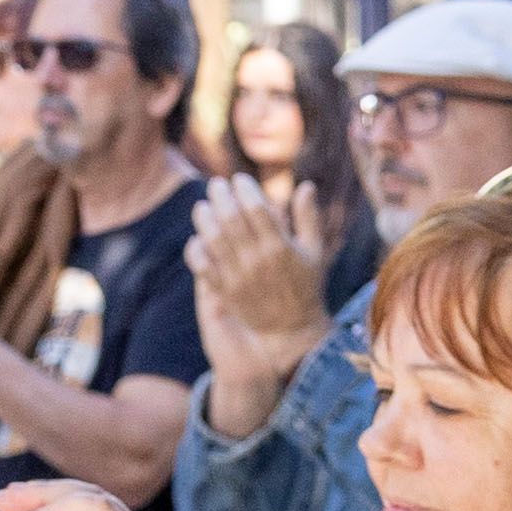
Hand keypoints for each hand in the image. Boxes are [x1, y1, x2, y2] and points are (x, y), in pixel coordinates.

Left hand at [195, 182, 331, 362]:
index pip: (256, 207)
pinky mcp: (225, 292)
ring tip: (202, 206)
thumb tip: (305, 185)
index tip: (239, 180)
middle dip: (220, 196)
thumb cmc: (305, 286)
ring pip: (213, 239)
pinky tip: (198, 238)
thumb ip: (308, 217)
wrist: (290, 330)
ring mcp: (238, 277)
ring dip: (204, 218)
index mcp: (280, 248)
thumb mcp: (315, 252)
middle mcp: (257, 261)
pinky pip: (203, 265)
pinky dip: (196, 248)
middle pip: (231, 218)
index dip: (244, 188)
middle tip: (216, 185)